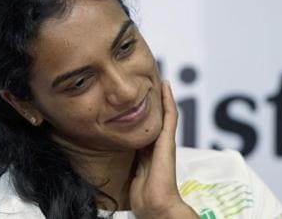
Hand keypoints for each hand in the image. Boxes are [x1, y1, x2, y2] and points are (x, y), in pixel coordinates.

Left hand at [129, 81, 198, 218]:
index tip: (136, 97)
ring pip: (164, 113)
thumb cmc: (143, 194)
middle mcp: (157, 144)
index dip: (140, 112)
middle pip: (155, 116)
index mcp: (148, 150)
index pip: (145, 126)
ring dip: (163, 95)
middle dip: (152, 100)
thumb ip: (127, 160)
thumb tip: (111, 150)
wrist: (156, 204)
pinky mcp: (168, 141)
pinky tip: (165, 86)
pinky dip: (168, 100)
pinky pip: (170, 116)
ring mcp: (164, 141)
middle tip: (148, 79)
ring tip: (159, 78)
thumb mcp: (130, 171)